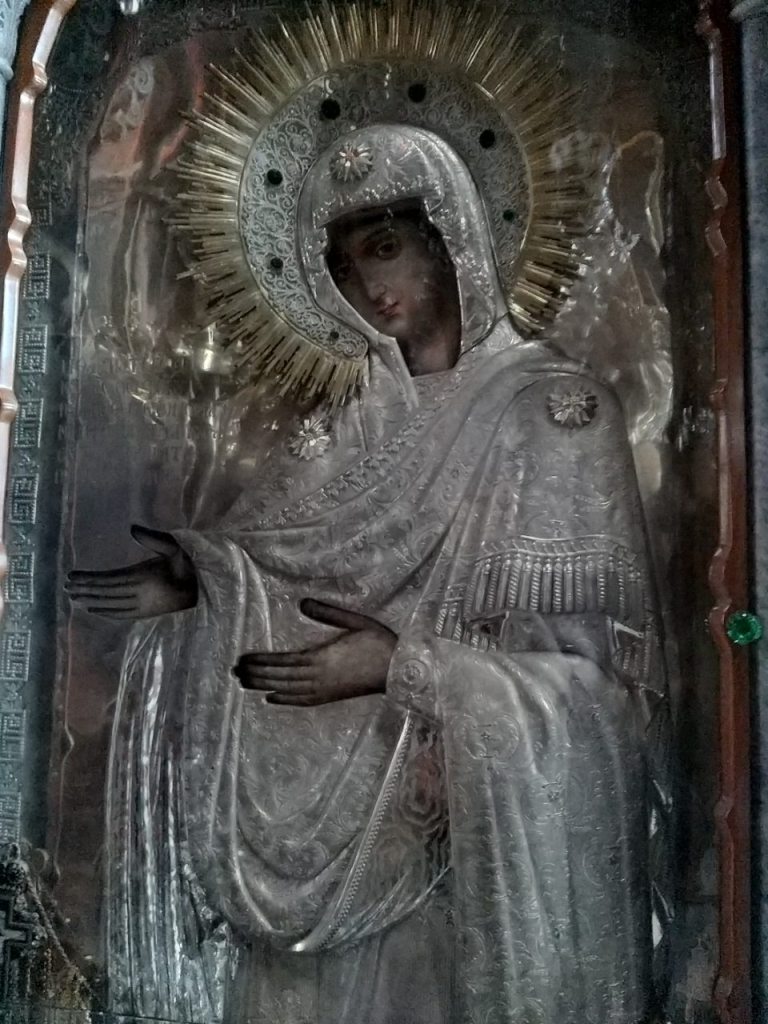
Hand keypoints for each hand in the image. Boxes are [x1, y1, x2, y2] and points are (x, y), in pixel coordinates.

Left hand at [65, 525, 197, 618]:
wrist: (204, 591)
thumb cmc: (189, 565)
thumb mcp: (176, 547)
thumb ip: (155, 539)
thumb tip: (132, 528)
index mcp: (145, 577)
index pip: (110, 579)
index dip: (90, 579)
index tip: (72, 576)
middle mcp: (141, 595)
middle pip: (107, 593)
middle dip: (85, 590)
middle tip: (66, 587)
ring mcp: (143, 607)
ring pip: (111, 605)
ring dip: (91, 601)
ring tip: (73, 597)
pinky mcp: (147, 614)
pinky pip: (121, 615)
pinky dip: (105, 612)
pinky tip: (94, 609)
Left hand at [234, 598, 396, 705]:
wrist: (399, 670)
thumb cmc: (378, 643)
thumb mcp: (356, 622)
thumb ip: (328, 613)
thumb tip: (302, 602)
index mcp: (322, 659)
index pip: (284, 662)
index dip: (262, 662)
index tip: (244, 659)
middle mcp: (319, 678)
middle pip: (280, 678)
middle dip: (257, 674)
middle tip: (235, 671)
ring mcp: (324, 690)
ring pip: (287, 690)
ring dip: (264, 686)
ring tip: (244, 683)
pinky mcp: (330, 698)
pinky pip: (302, 701)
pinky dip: (284, 701)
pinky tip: (271, 699)